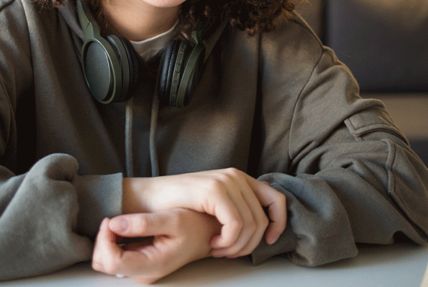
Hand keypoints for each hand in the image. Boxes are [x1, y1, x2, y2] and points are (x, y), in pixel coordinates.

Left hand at [92, 209, 220, 283]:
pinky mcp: (138, 264)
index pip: (112, 261)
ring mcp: (140, 270)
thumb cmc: (194, 226)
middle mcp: (144, 273)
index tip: (111, 220)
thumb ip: (143, 223)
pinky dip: (113, 241)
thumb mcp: (172, 218)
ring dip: (107, 240)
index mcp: (152, 264)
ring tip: (121, 223)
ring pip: (106, 261)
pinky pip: (114, 256)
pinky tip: (126, 229)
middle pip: (104, 263)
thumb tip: (114, 224)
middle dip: (103, 240)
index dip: (104, 239)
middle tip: (115, 220)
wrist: (206, 234)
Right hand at [124, 169, 285, 257]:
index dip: (279, 223)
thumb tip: (262, 228)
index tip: (268, 241)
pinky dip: (228, 241)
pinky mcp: (214, 190)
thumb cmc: (178, 206)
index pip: (276, 199)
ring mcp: (226, 180)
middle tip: (227, 252)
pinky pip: (237, 224)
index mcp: (239, 178)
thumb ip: (236, 208)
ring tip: (217, 250)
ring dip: (236, 246)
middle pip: (263, 219)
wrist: (149, 200)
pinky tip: (213, 244)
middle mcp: (236, 176)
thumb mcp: (214, 206)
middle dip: (249, 244)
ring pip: (251, 225)